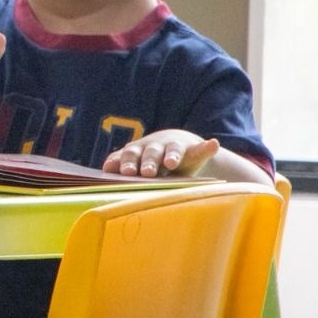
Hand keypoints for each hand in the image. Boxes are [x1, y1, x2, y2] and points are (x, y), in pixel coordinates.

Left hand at [104, 129, 219, 177]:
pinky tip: (212, 144)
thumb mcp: (136, 165)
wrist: (177, 150)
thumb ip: (121, 167)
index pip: (129, 155)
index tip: (126, 172)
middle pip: (149, 153)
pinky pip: (201, 149)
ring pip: (172, 150)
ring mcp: (174, 148)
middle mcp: (155, 147)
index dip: (127, 163)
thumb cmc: (150, 163)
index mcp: (137, 151)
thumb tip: (105, 168)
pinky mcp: (194, 151)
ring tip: (171, 162)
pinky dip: (206, 147)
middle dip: (147, 162)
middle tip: (145, 173)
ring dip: (172, 155)